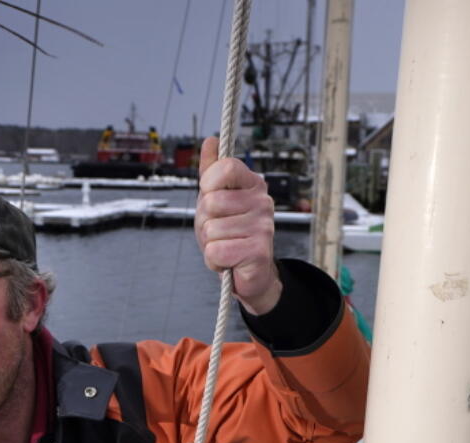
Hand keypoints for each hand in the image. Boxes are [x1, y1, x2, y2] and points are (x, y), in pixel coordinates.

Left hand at [194, 136, 281, 314]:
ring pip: (211, 229)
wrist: (249, 274)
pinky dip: (215, 260)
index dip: (209, 183)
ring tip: (227, 246)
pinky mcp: (259, 251)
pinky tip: (229, 260)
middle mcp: (262, 202)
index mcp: (252, 184)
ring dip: (210, 243)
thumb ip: (212, 172)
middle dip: (206, 221)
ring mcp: (263, 226)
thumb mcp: (215, 201)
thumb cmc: (230, 235)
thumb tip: (211, 142)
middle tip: (220, 230)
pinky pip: (216, 250)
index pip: (226, 167)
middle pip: (211, 202)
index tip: (212, 196)